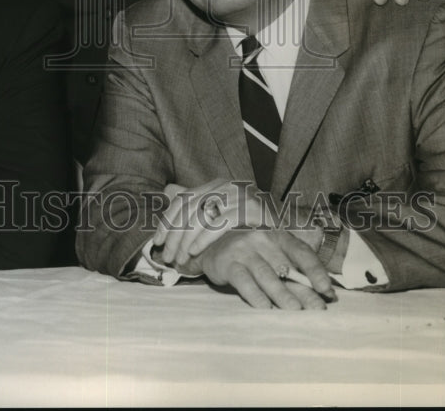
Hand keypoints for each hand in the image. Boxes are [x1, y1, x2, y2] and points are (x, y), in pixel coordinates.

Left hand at [152, 179, 270, 272]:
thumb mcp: (222, 213)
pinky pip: (219, 223)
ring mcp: (239, 195)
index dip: (167, 220)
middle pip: (189, 208)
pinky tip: (194, 251)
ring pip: (201, 215)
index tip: (157, 241)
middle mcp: (226, 185)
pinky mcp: (250, 209)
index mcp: (215, 184)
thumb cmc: (250, 227)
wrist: (287, 230)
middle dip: (174, 235)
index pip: (182, 199)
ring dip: (185, 240)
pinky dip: (203, 237)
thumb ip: (198, 207)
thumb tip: (165, 193)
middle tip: (167, 257)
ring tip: (179, 259)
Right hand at [200, 226, 333, 309]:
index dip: (316, 270)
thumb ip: (297, 271)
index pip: (301, 252)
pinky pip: (243, 280)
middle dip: (303, 290)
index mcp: (278, 236)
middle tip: (317, 309)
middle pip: (286, 267)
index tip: (327, 289)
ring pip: (266, 274)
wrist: (212, 243)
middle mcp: (262, 239)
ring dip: (281, 294)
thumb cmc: (252, 252)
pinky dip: (255, 295)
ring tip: (294, 310)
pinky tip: (264, 308)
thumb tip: (328, 293)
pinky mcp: (228, 263)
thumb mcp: (274, 254)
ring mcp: (244, 250)